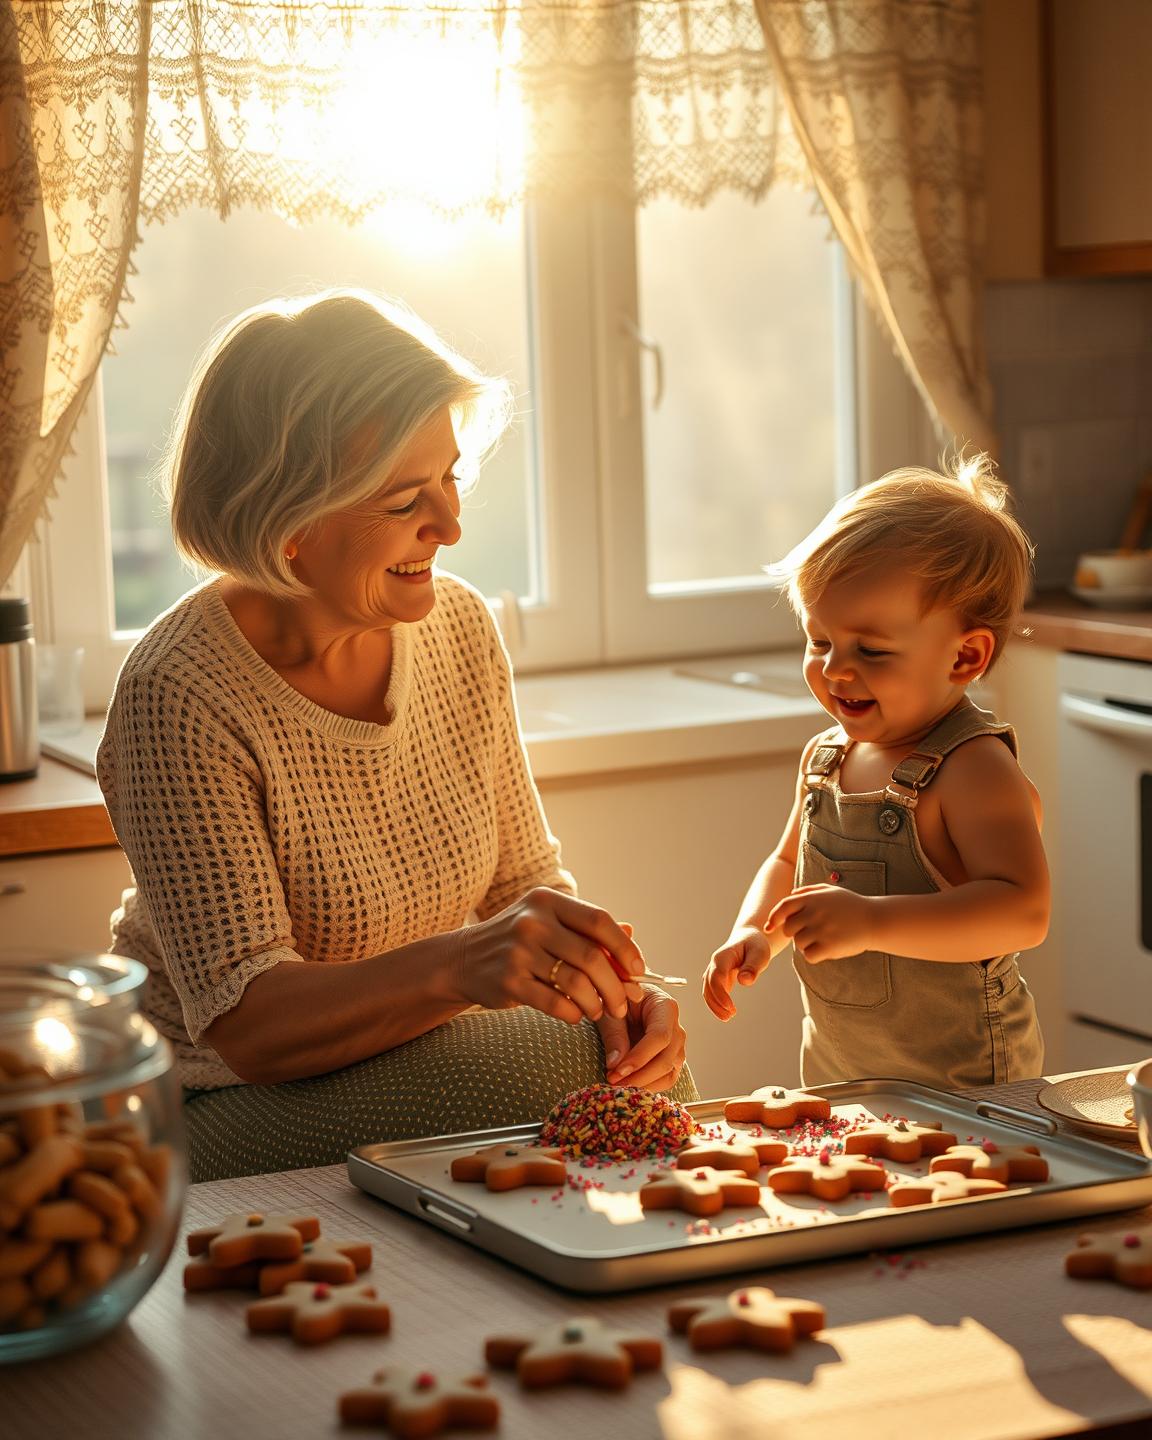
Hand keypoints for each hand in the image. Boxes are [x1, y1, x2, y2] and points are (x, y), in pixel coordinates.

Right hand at [458, 887, 643, 1024]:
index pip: (598, 921)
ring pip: (577, 984)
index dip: (625, 948)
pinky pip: (555, 1004)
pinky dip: (573, 1014)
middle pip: (592, 956)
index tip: (638, 970)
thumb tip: (632, 936)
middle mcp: (532, 922)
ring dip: (597, 1003)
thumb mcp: (548, 923)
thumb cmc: (518, 942)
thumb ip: (587, 928)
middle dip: (616, 985)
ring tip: (600, 1012)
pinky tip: (576, 1015)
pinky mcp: (508, 982)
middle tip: (625, 1004)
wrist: (462, 960)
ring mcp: (518, 952)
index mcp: (548, 901)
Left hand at [597, 986, 686, 1090]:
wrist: (624, 1002)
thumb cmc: (619, 1001)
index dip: (640, 1057)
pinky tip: (628, 1088)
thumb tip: (615, 1065)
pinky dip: (648, 1087)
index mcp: (665, 1007)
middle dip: (639, 1076)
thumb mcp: (612, 1011)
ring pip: (669, 1073)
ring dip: (644, 1085)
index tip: (617, 1071)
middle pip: (667, 1059)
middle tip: (613, 1082)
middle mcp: (677, 1028)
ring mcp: (677, 1047)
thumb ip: (614, 1035)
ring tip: (618, 1087)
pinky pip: (666, 1080)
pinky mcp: (671, 1061)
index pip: (659, 1036)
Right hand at [702, 925, 773, 1020]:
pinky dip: (716, 1003)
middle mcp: (714, 964)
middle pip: (708, 986)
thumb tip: (744, 981)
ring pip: (707, 991)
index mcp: (722, 957)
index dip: (721, 994)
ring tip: (728, 1017)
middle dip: (716, 1003)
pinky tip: (725, 1012)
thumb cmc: (755, 945)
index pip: (716, 977)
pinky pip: (711, 992)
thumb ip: (752, 967)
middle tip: (730, 1016)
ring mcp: (713, 971)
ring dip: (714, 1006)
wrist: (748, 938)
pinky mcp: (717, 978)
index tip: (731, 1008)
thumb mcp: (759, 953)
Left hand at [766, 883, 875, 962]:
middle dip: (796, 932)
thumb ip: (808, 891)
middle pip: (789, 929)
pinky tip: (827, 948)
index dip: (773, 918)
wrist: (876, 920)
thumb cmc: (851, 905)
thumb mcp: (830, 891)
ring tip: (824, 938)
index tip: (770, 926)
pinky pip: (809, 955)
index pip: (783, 908)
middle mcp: (814, 912)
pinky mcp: (828, 946)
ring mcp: (821, 929)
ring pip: (799, 943)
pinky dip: (815, 955)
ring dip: (807, 944)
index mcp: (812, 898)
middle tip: (812, 932)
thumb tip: (790, 895)